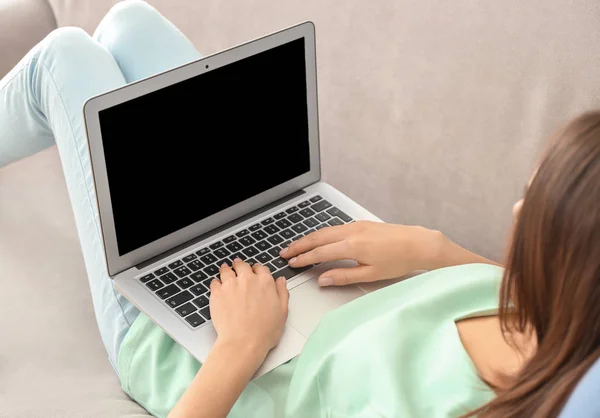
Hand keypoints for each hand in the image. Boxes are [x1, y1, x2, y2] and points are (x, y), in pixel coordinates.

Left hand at [210, 259, 288, 356]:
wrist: (243, 342)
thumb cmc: (264, 331)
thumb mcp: (283, 312)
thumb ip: (282, 292)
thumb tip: (281, 280)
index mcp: (264, 282)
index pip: (260, 268)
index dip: (258, 270)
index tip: (255, 272)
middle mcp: (247, 280)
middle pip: (242, 266)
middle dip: (240, 265)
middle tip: (238, 266)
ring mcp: (230, 285)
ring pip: (226, 270)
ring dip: (226, 269)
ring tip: (225, 269)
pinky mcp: (217, 293)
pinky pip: (214, 282)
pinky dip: (216, 282)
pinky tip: (217, 285)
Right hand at [279, 221, 441, 285]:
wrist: (418, 244)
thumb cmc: (398, 260)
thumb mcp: (370, 274)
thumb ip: (343, 276)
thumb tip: (323, 280)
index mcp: (351, 246)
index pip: (319, 252)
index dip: (303, 258)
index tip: (291, 263)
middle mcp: (350, 232)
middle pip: (317, 237)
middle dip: (299, 245)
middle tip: (285, 252)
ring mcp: (355, 226)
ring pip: (325, 230)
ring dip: (309, 238)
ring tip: (297, 246)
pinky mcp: (360, 224)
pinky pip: (334, 227)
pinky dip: (321, 234)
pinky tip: (318, 239)